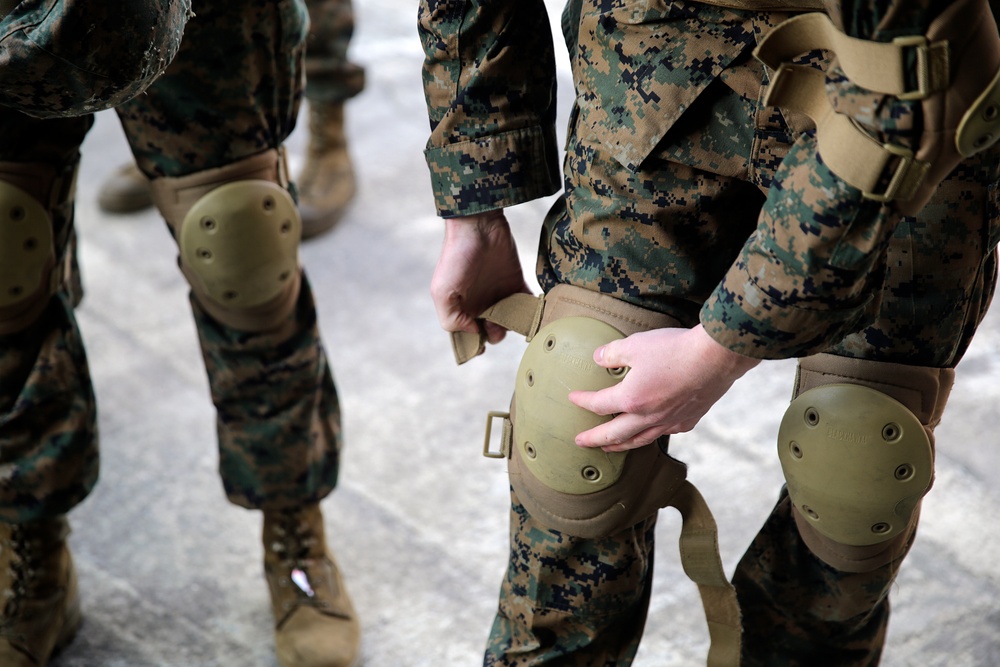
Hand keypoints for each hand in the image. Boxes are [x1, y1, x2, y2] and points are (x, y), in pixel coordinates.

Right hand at [430, 210, 529, 344]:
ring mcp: (499, 296)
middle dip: (495, 334)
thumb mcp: (442, 291)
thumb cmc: (456, 258)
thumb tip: (473, 332)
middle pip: (491, 333)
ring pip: (510, 323)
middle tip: (495, 321)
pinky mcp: (517, 285)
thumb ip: (451, 319)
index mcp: (461, 310)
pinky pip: (527, 306)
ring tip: (510, 313)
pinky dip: (531, 312)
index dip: (475, 343)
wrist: (479, 227)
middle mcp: (480, 305)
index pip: (469, 337)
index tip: (480, 338)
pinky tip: (529, 310)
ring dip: (513, 325)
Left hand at [568, 325, 759, 451]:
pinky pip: (665, 433)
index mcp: (631, 399)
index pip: (599, 405)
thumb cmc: (676, 349)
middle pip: (614, 434)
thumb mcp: (636, 344)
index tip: (573, 398)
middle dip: (594, 439)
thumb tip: (597, 358)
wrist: (717, 356)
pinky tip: (650, 432)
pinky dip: (652, 435)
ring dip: (621, 445)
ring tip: (609, 447)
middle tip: (580, 442)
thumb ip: (612, 353)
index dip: (583, 401)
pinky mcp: (689, 419)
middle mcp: (649, 417)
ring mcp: (670, 421)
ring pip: (640, 440)